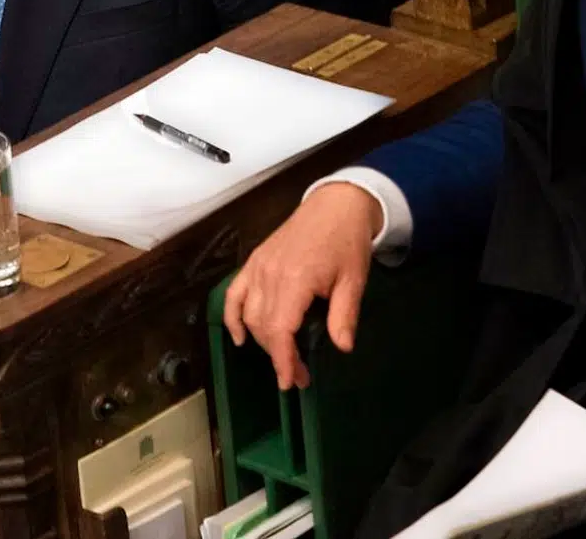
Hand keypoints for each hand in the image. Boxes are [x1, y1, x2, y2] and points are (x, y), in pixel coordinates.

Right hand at [224, 182, 380, 389]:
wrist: (336, 204)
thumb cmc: (348, 242)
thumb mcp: (354, 281)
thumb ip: (345, 316)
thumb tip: (342, 348)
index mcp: (296, 279)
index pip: (280, 330)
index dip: (283, 360)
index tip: (291, 382)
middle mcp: (270, 274)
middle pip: (264, 327)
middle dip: (278, 356)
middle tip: (298, 374)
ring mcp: (259, 266)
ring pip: (248, 314)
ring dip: (262, 341)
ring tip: (282, 357)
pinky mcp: (254, 261)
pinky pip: (234, 293)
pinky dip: (232, 317)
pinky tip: (240, 338)